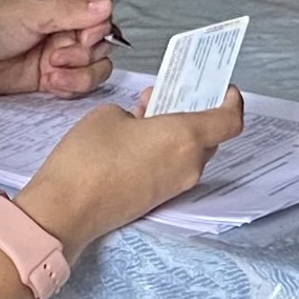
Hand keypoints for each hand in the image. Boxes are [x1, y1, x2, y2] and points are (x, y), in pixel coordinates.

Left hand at [0, 0, 115, 95]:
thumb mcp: (28, 13)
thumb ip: (69, 11)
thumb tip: (105, 7)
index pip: (99, 3)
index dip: (99, 22)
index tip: (84, 34)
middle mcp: (63, 21)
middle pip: (103, 37)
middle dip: (85, 51)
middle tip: (58, 54)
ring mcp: (60, 49)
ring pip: (97, 63)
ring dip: (80, 72)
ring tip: (52, 71)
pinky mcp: (54, 75)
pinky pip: (81, 83)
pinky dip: (72, 86)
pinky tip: (50, 82)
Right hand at [15, 96, 242, 248]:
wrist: (67, 209)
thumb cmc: (88, 158)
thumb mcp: (110, 114)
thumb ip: (137, 112)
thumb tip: (143, 122)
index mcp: (185, 138)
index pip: (230, 120)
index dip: (232, 101)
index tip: (224, 89)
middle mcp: (188, 165)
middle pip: (210, 135)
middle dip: (195, 112)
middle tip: (172, 94)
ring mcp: (175, 186)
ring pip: (190, 152)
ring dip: (177, 131)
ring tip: (145, 112)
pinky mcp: (158, 198)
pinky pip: (174, 167)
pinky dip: (165, 149)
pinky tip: (137, 136)